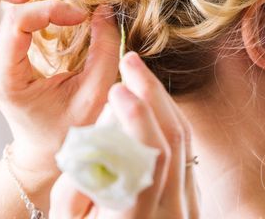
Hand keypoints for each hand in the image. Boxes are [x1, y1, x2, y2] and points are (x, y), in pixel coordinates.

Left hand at [0, 0, 120, 172]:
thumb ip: (104, 50)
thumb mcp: (94, 94)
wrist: (40, 149)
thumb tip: (104, 8)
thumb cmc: (68, 128)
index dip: (50, 9)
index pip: (15, 22)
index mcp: (6, 78)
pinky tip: (32, 3)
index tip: (79, 16)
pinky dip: (11, 1)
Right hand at [49, 52, 199, 218]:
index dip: (137, 118)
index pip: (149, 158)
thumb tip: (90, 140)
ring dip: (162, 101)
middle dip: (152, 92)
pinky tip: (152, 105)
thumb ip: (72, 192)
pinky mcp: (192, 205)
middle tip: (130, 61)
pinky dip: (169, 121)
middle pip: (173, 140)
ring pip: (185, 143)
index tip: (115, 89)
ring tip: (138, 75)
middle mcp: (171, 214)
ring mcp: (187, 210)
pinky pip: (187, 155)